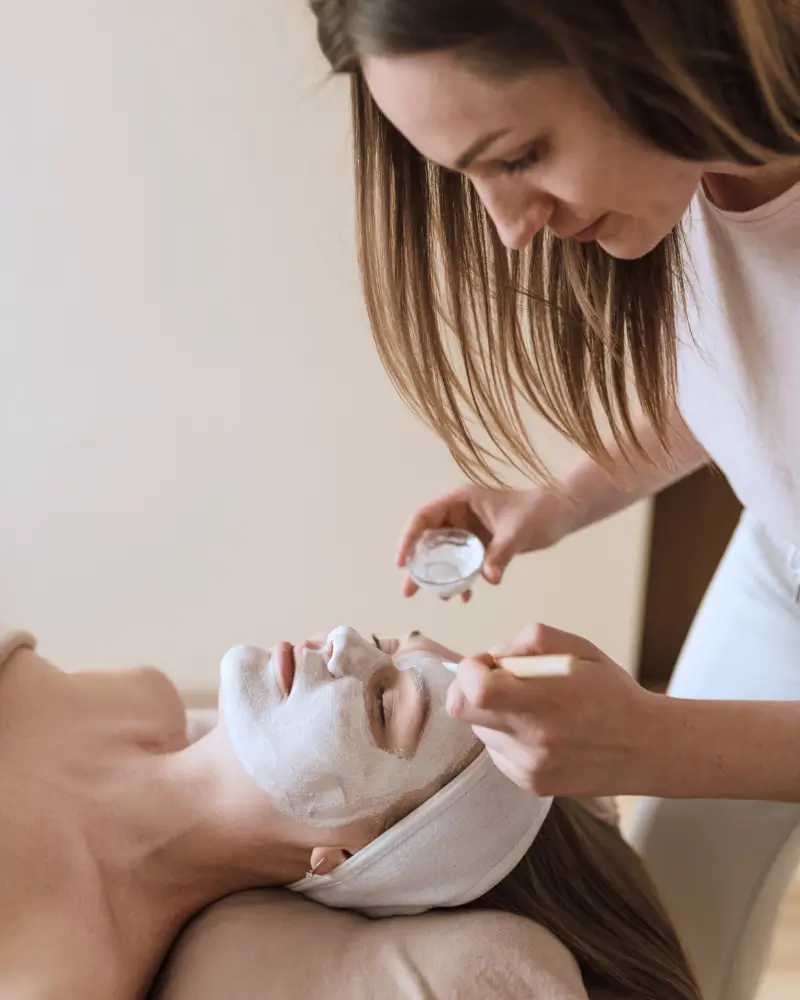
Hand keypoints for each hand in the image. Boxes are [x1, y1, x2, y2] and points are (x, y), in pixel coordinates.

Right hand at [396, 484, 573, 600]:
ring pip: (443, 553)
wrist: (560, 513)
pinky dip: (461, 579)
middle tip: (408, 591)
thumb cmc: (539, 512)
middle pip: (427, 538)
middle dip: (417, 565)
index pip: (423, 517)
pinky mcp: (480, 543)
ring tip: (437, 598)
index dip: (408, 539)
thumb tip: (489, 578)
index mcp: (460, 500)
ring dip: (438, 576)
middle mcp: (459, 513)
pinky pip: (462, 562)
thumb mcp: (518, 532)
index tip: (402, 563)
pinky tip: (465, 597)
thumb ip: (501, 553)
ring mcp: (468, 529)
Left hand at [446, 624, 666, 797]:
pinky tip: (540, 731)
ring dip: (493, 714)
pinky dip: (508, 737)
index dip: (470, 669)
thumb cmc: (611, 691)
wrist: (648, 747)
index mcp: (544, 699)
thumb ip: (529, 641)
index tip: (486, 663)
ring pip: (480, 731)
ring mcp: (529, 766)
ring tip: (532, 708)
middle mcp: (533, 738)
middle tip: (499, 681)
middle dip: (471, 689)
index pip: (474, 690)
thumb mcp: (578, 648)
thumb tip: (492, 656)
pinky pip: (497, 752)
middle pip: (463, 711)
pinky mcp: (531, 784)